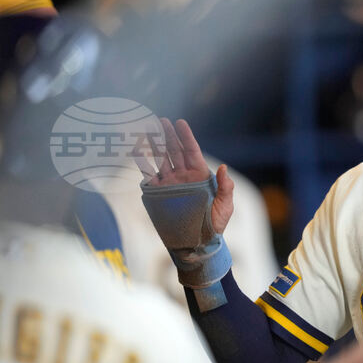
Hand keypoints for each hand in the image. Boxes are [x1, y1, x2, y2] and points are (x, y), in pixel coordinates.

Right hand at [136, 117, 234, 233]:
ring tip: (147, 130)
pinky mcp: (158, 193)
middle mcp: (183, 176)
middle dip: (167, 135)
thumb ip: (225, 187)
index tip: (180, 122)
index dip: (185, 136)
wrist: (199, 242)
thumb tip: (224, 168)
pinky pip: (149, 175)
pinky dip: (142, 163)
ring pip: (160, 159)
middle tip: (161, 120)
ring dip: (154, 145)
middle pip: (174, 150)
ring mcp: (170, 183)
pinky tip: (136, 150)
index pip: (191, 151)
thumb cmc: (215, 224)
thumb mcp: (225, 206)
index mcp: (200, 175)